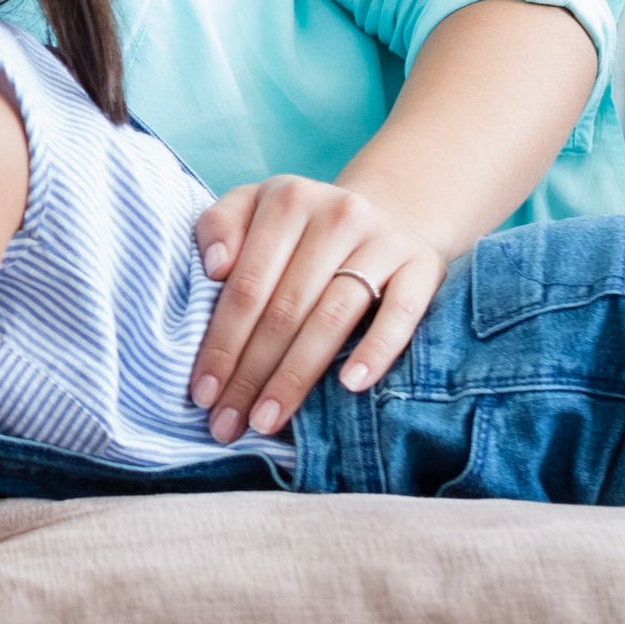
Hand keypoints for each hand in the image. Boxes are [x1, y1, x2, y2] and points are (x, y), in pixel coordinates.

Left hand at [186, 176, 446, 445]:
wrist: (391, 211)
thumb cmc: (303, 228)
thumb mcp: (253, 208)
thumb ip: (219, 227)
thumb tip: (214, 267)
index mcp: (286, 199)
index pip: (246, 284)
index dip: (221, 343)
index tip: (201, 393)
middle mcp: (337, 214)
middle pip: (285, 308)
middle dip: (250, 373)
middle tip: (228, 423)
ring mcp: (383, 240)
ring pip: (333, 317)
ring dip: (296, 376)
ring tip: (268, 419)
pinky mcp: (424, 265)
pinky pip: (401, 314)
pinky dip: (376, 350)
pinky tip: (350, 385)